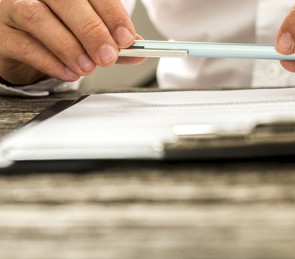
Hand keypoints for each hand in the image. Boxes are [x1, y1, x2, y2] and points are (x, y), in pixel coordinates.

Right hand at [0, 0, 144, 84]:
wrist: (18, 38)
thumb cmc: (55, 27)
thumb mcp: (86, 29)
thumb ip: (111, 38)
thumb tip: (137, 50)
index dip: (111, 13)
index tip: (126, 37)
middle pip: (65, 0)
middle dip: (92, 31)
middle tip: (108, 56)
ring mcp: (10, 7)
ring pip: (38, 19)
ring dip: (69, 47)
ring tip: (88, 67)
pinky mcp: (1, 33)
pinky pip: (24, 45)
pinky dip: (51, 62)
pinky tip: (69, 72)